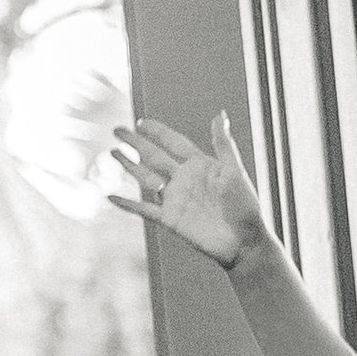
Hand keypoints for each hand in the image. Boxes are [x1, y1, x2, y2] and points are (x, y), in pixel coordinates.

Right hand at [109, 114, 268, 269]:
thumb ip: (223, 143)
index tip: (142, 122)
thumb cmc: (245, 206)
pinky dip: (127, 203)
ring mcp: (175, 199)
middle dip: (136, 143)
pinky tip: (111, 196)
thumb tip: (219, 114)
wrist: (245, 242)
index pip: (174, 143)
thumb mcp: (234, 171)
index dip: (158, 132)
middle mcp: (184, 180)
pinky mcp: (170, 219)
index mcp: (200, 166)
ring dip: (129, 166)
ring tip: (112, 153)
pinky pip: (143, 209)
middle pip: (154, 156)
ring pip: (145, 178)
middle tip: (117, 130)